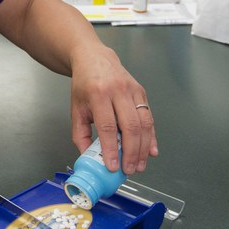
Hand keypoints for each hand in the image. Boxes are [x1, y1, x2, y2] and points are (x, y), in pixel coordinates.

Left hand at [69, 46, 157, 175]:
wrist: (94, 59)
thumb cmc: (84, 85)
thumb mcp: (76, 109)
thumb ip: (80, 135)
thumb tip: (89, 158)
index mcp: (98, 94)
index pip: (107, 126)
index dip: (111, 148)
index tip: (112, 166)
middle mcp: (117, 90)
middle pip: (129, 126)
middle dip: (131, 152)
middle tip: (129, 170)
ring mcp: (132, 90)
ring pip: (144, 123)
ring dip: (144, 148)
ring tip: (139, 165)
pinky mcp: (141, 92)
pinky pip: (149, 117)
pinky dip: (152, 136)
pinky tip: (151, 151)